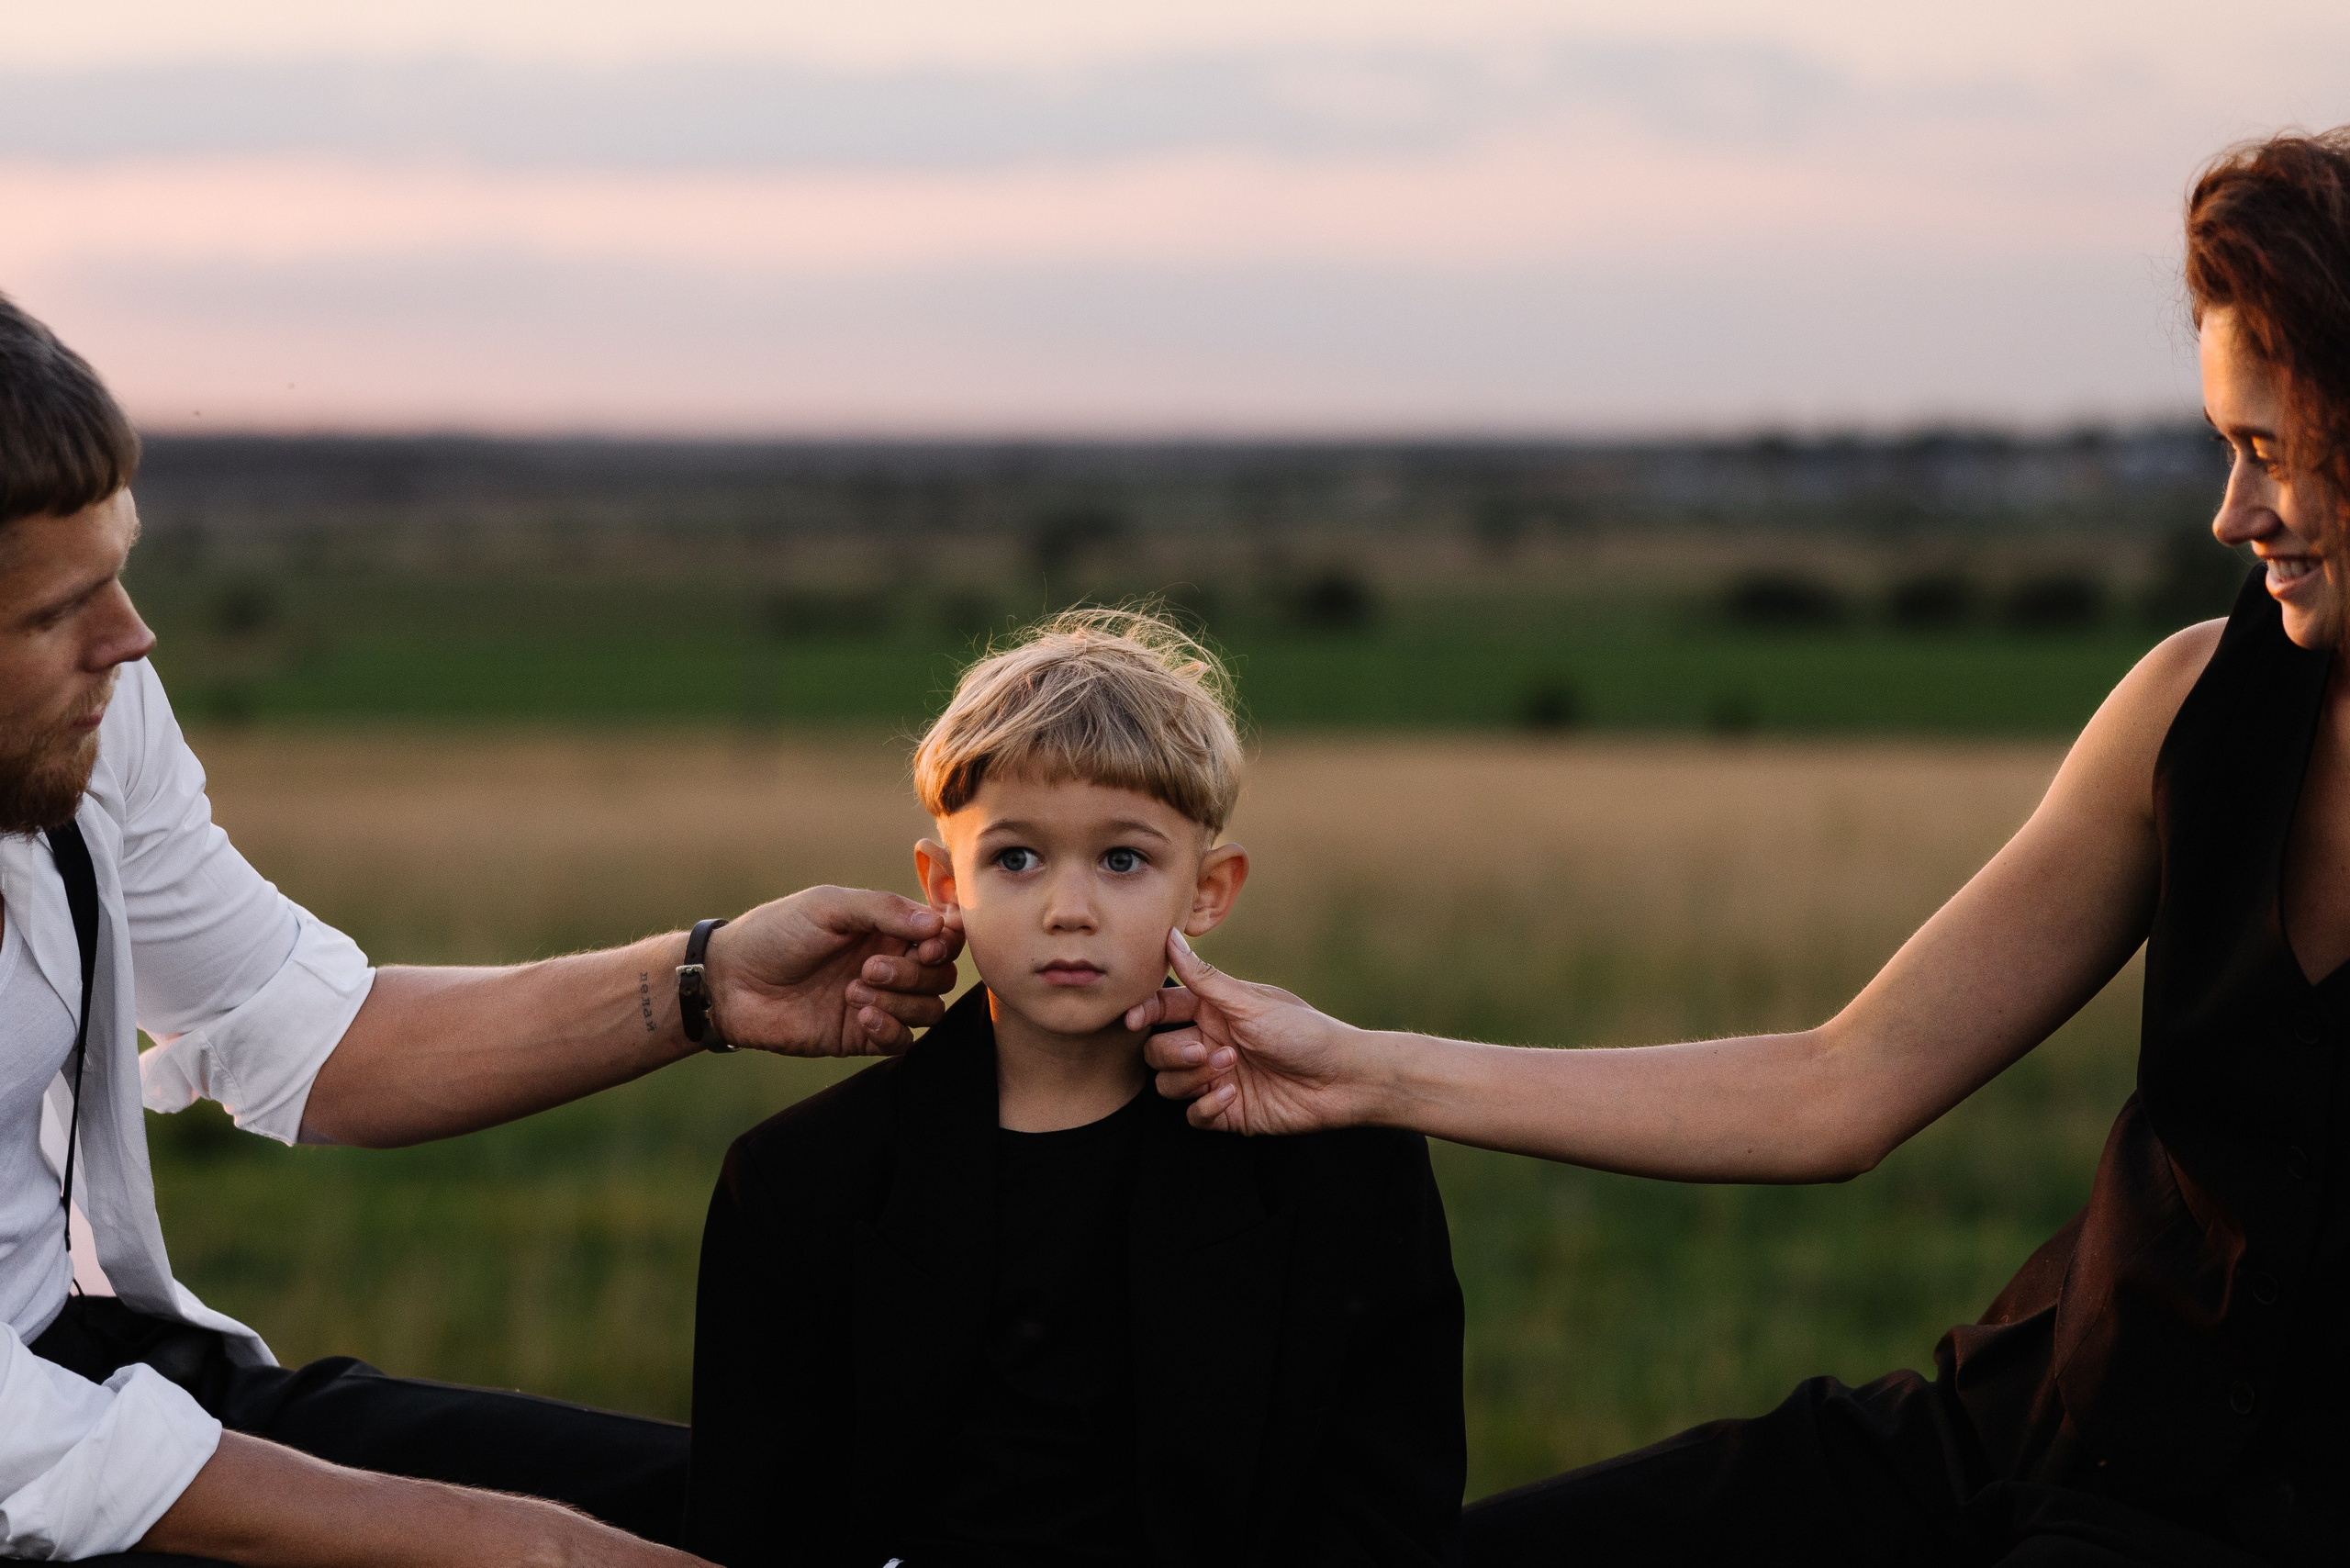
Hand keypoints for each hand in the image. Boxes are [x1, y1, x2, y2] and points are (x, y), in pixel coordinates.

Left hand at [705, 886, 962, 1054]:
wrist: (730, 982)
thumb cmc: (776, 932)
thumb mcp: (828, 906)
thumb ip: (883, 909)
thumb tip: (938, 924)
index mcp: (886, 927)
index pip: (943, 935)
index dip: (946, 941)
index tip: (926, 943)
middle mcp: (890, 962)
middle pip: (943, 974)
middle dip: (915, 972)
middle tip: (870, 968)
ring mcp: (879, 1002)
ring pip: (930, 1009)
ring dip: (902, 1001)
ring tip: (854, 990)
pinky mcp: (863, 1037)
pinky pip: (904, 1041)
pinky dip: (891, 1029)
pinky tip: (860, 1015)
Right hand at [1127, 928, 1377, 1133]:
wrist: (1343, 1080)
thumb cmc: (1304, 1032)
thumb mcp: (1250, 1002)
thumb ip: (1204, 978)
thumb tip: (1170, 936)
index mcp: (1214, 1011)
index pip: (1162, 1009)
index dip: (1143, 1014)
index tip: (1133, 1021)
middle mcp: (1210, 1042)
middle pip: (1157, 1050)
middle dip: (1175, 1053)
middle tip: (1207, 1051)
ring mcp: (1216, 1078)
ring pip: (1168, 1084)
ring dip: (1192, 1079)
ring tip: (1229, 1070)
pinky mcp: (1227, 1111)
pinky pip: (1192, 1115)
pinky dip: (1207, 1106)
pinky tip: (1234, 1095)